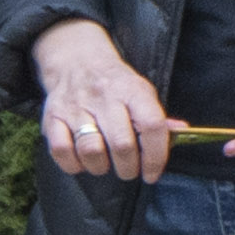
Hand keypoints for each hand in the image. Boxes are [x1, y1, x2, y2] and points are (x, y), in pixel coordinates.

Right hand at [33, 17, 171, 182]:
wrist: (76, 61)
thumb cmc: (114, 84)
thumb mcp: (141, 92)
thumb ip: (158, 117)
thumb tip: (182, 133)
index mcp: (133, 90)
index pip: (152, 126)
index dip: (156, 156)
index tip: (152, 173)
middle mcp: (105, 97)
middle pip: (121, 144)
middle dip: (128, 168)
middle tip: (129, 171)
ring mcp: (76, 107)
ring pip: (91, 150)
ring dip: (100, 167)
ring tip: (104, 165)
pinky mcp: (53, 117)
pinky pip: (61, 151)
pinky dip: (73, 164)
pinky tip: (82, 161)